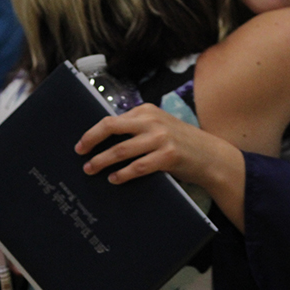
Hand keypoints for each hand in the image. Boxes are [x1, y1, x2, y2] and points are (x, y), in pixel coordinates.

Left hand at [76, 104, 231, 184]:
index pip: (112, 119)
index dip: (93, 132)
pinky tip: (114, 179)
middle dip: (91, 142)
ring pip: (122, 150)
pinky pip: (138, 166)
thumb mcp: (159, 127)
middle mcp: (152, 121)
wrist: (210, 155)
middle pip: (112, 128)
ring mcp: (161, 138)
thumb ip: (137, 128)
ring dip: (102, 161)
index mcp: (147, 111)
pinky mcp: (168, 155)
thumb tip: (105, 140)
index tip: (81, 144)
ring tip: (91, 169)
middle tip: (80, 155)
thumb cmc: (180, 143)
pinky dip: (123, 174)